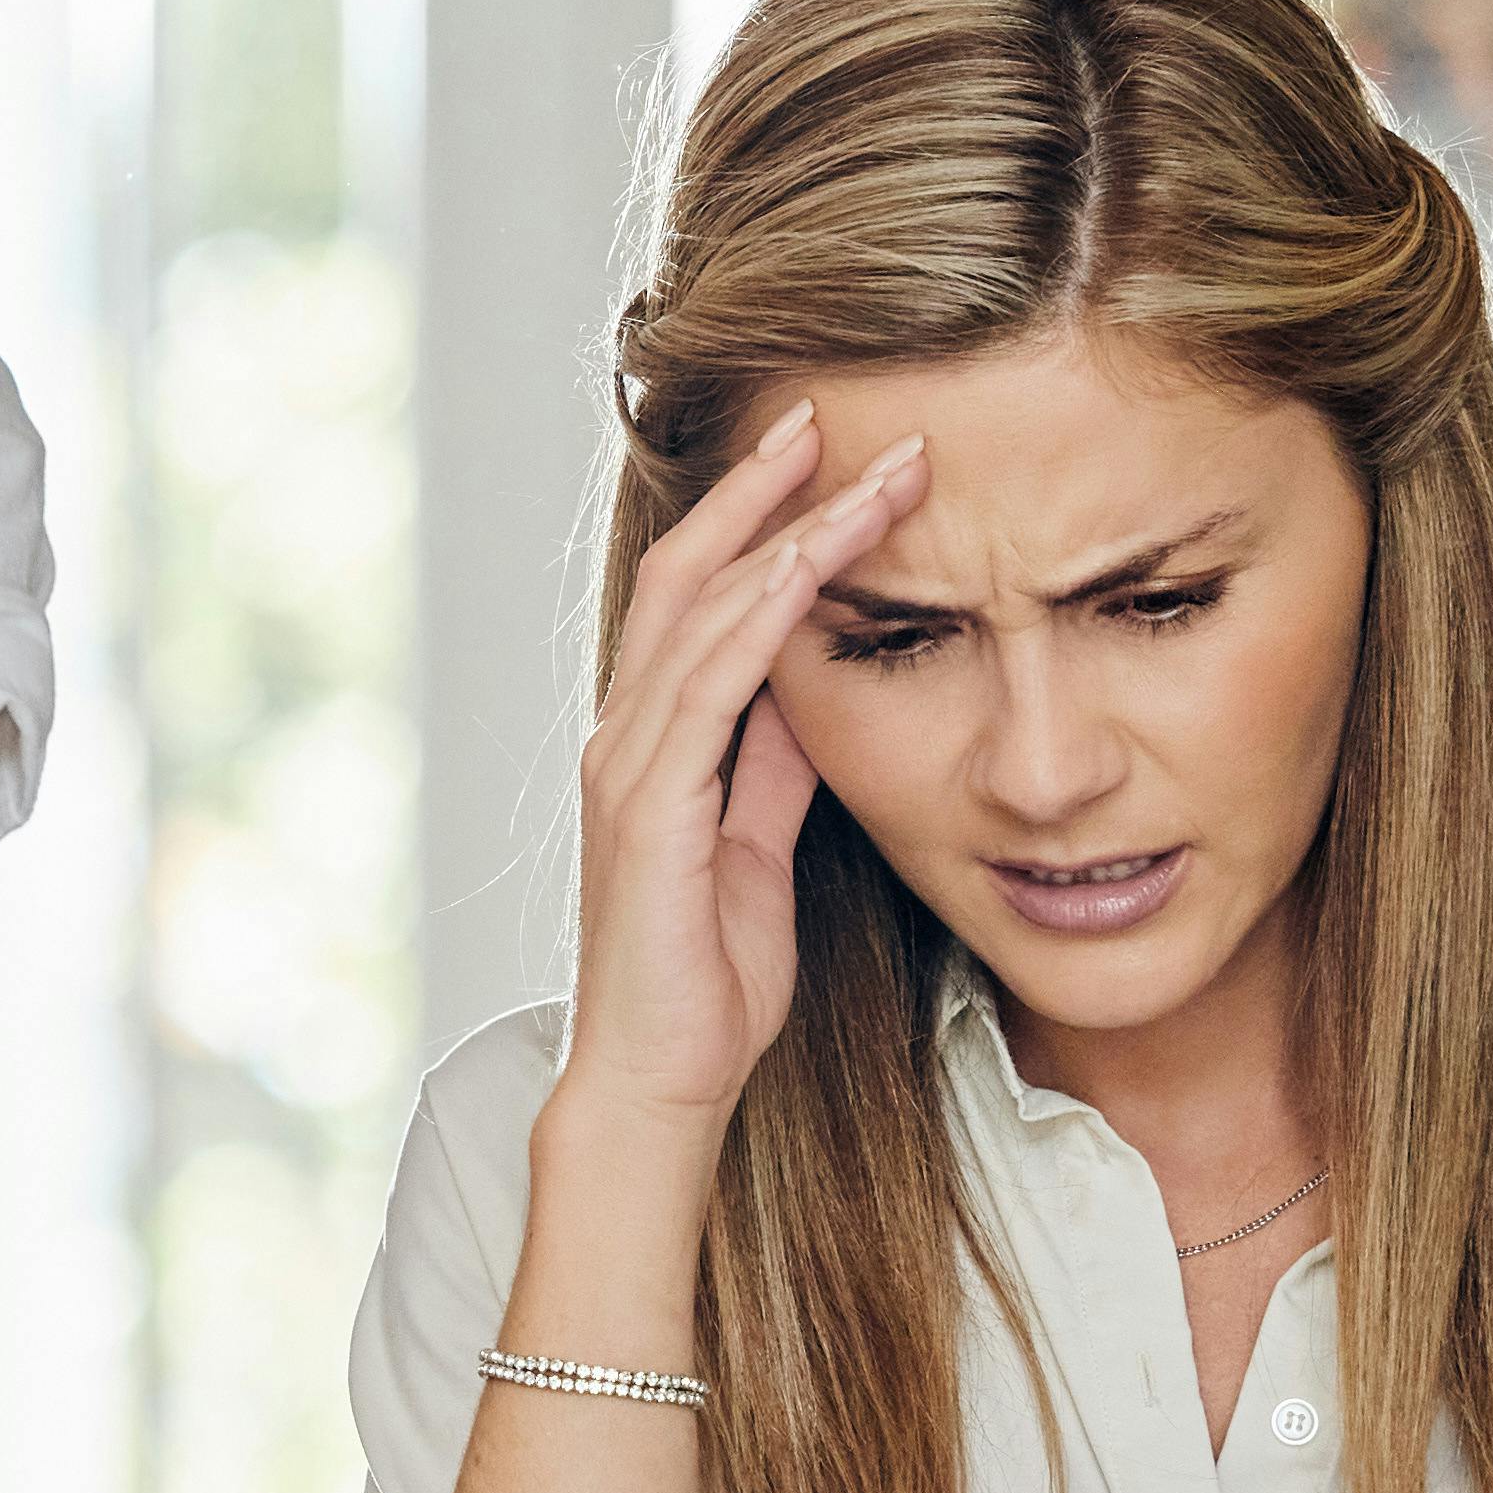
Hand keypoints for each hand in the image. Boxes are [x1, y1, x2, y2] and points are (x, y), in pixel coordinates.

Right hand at [560, 401, 928, 1144]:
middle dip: (764, 488)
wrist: (662, 1079)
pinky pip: (711, 689)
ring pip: (706, 613)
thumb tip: (817, 684)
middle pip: (689, 573)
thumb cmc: (710, 978)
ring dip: (790, 533)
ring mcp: (629, 768)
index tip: (833, 455)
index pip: (701, 596)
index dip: (759, 518)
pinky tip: (815, 565)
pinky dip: (765, 617)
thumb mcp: (762, 844)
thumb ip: (775, 763)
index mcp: (652, 741)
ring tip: (867, 471)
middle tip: (836, 413)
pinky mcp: (648, 811)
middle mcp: (626, 736)